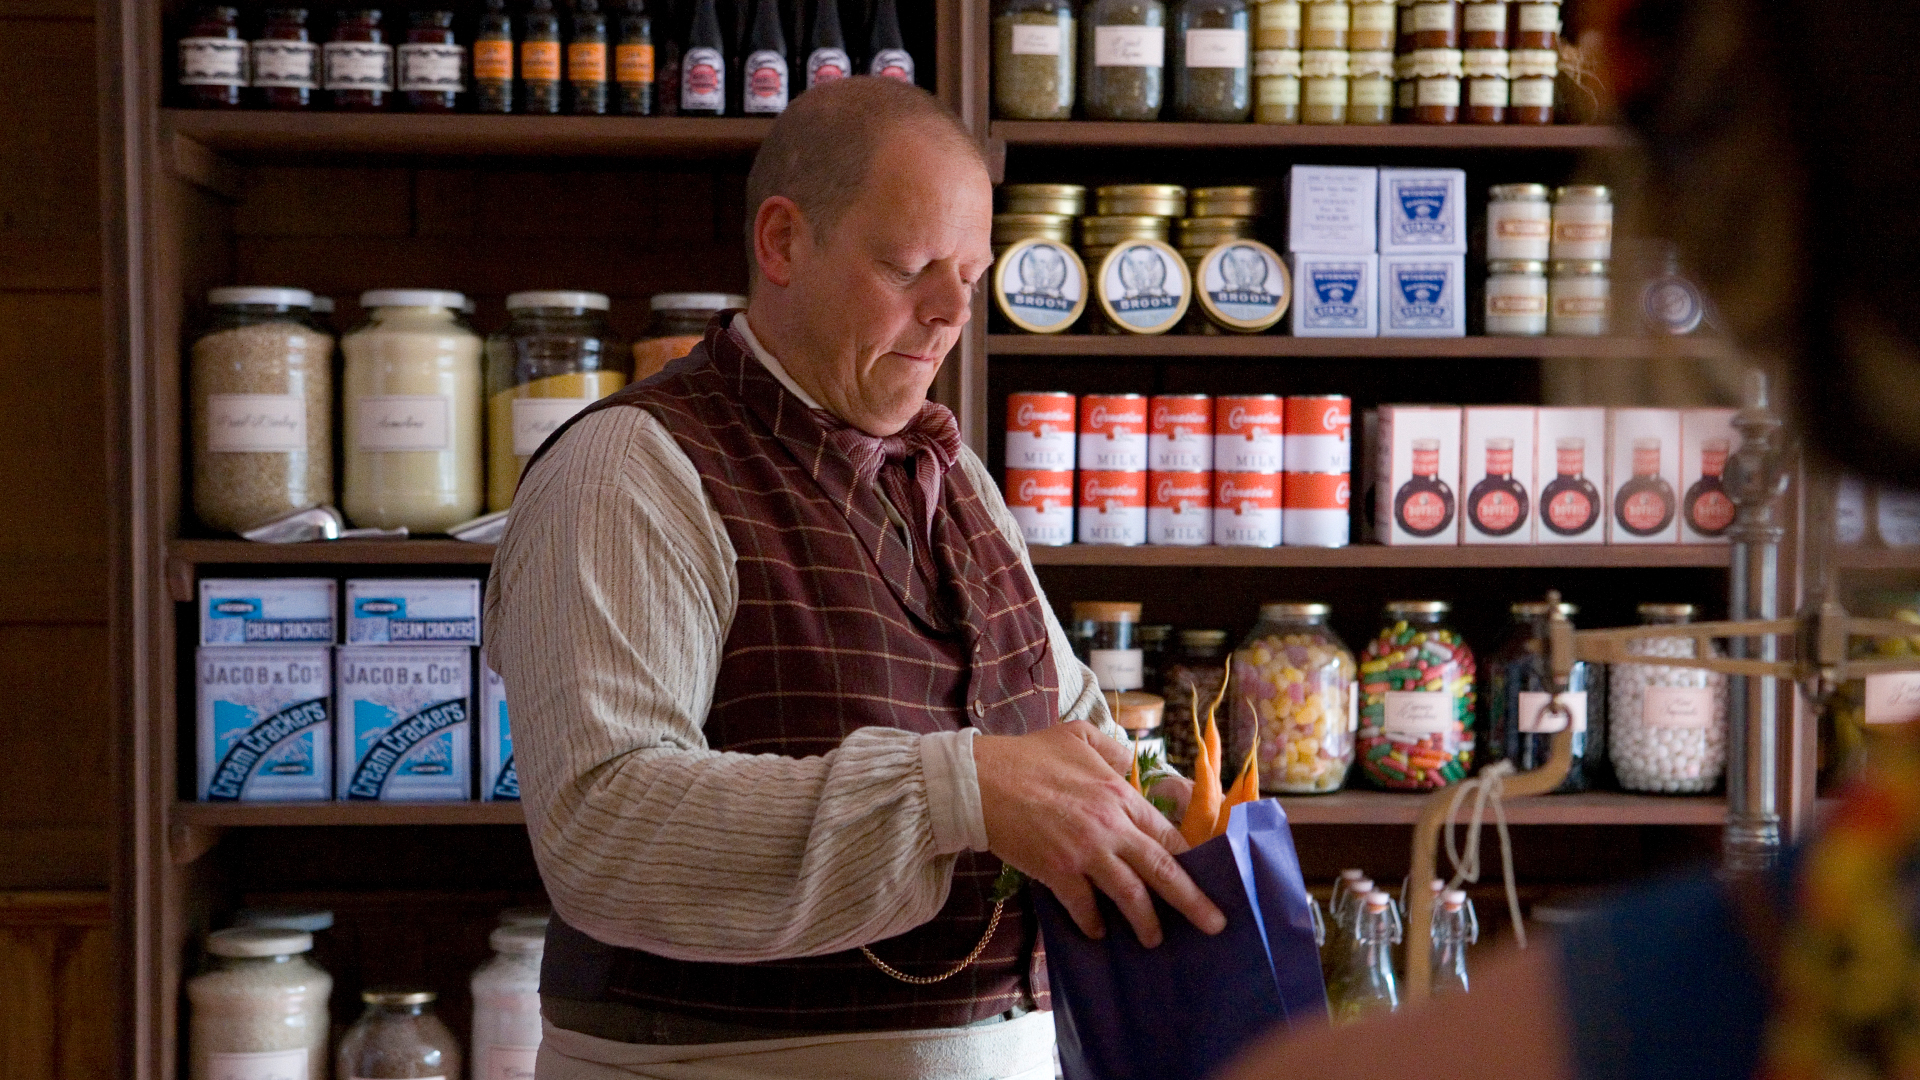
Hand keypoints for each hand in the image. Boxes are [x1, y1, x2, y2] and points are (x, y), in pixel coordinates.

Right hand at [973, 721, 1226, 946]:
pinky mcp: (1058, 872)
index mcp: (1119, 793)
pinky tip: (1098, 932)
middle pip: (1163, 870)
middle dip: (1193, 901)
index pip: (1166, 833)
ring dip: (1146, 922)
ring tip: (1154, 939)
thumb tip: (1128, 763)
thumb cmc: (1025, 756)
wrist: (979, 782)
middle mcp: (1111, 826)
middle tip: (1214, 924)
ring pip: (1130, 896)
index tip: (1203, 876)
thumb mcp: (1076, 736)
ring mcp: (1086, 852)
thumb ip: (1111, 749)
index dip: (1187, 858)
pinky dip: (1093, 923)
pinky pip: (1085, 907)